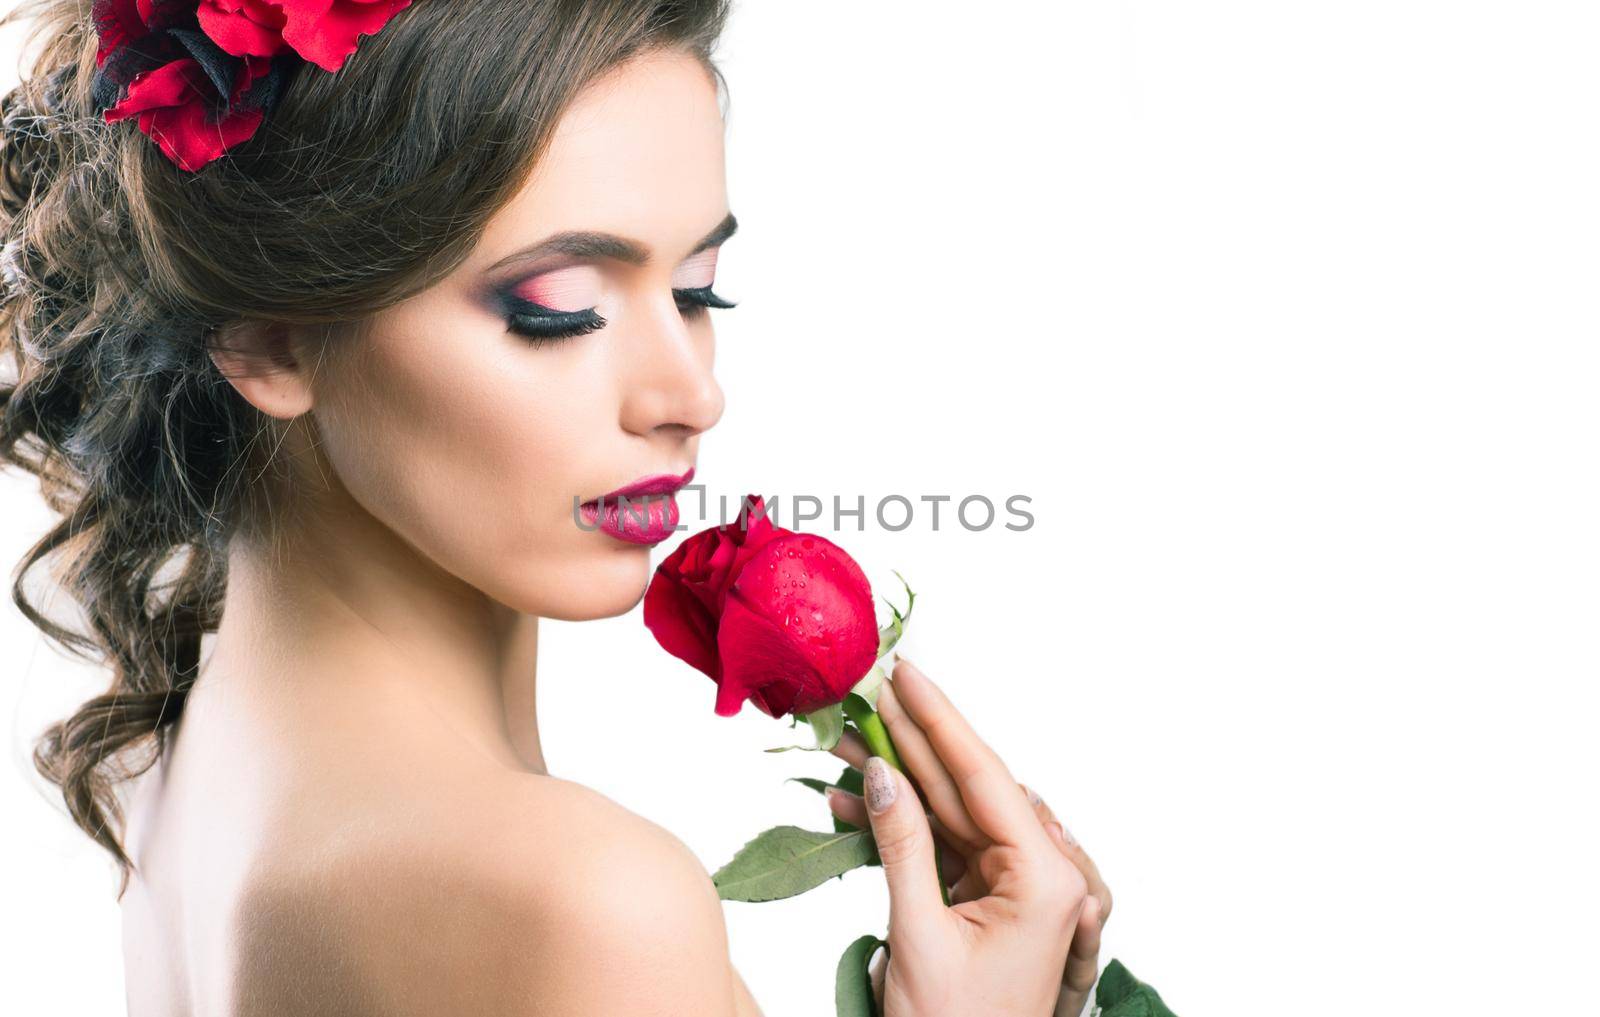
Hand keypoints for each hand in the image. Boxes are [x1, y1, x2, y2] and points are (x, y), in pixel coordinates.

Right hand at [818, 658, 1096, 1016]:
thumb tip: (884, 773)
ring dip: (897, 780)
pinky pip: (940, 845)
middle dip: (914, 739)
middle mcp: (1039, 875)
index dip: (940, 719)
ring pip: (948, 812)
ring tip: (847, 740)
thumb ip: (903, 846)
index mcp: (1045, 880)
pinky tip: (852, 799)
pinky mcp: (984, 901)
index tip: (906, 672)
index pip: (984, 778)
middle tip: (872, 690)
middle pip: (966, 787)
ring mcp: (1011, 887)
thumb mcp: (920, 935)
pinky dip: (897, 825)